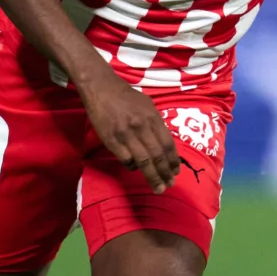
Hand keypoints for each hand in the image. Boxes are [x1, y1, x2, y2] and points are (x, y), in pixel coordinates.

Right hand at [79, 72, 179, 193]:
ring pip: (143, 161)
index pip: (167, 144)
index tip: (176, 172)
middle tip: (170, 184)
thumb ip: (156, 124)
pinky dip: (132, 166)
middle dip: (165, 173)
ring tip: (158, 187)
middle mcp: (141, 127)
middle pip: (157, 156)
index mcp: (153, 118)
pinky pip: (126, 159)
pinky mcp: (111, 140)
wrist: (101, 88)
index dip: (173, 161)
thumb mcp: (148, 106)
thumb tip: (164, 144)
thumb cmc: (127, 97)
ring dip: (152, 176)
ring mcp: (126, 135)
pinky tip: (135, 169)